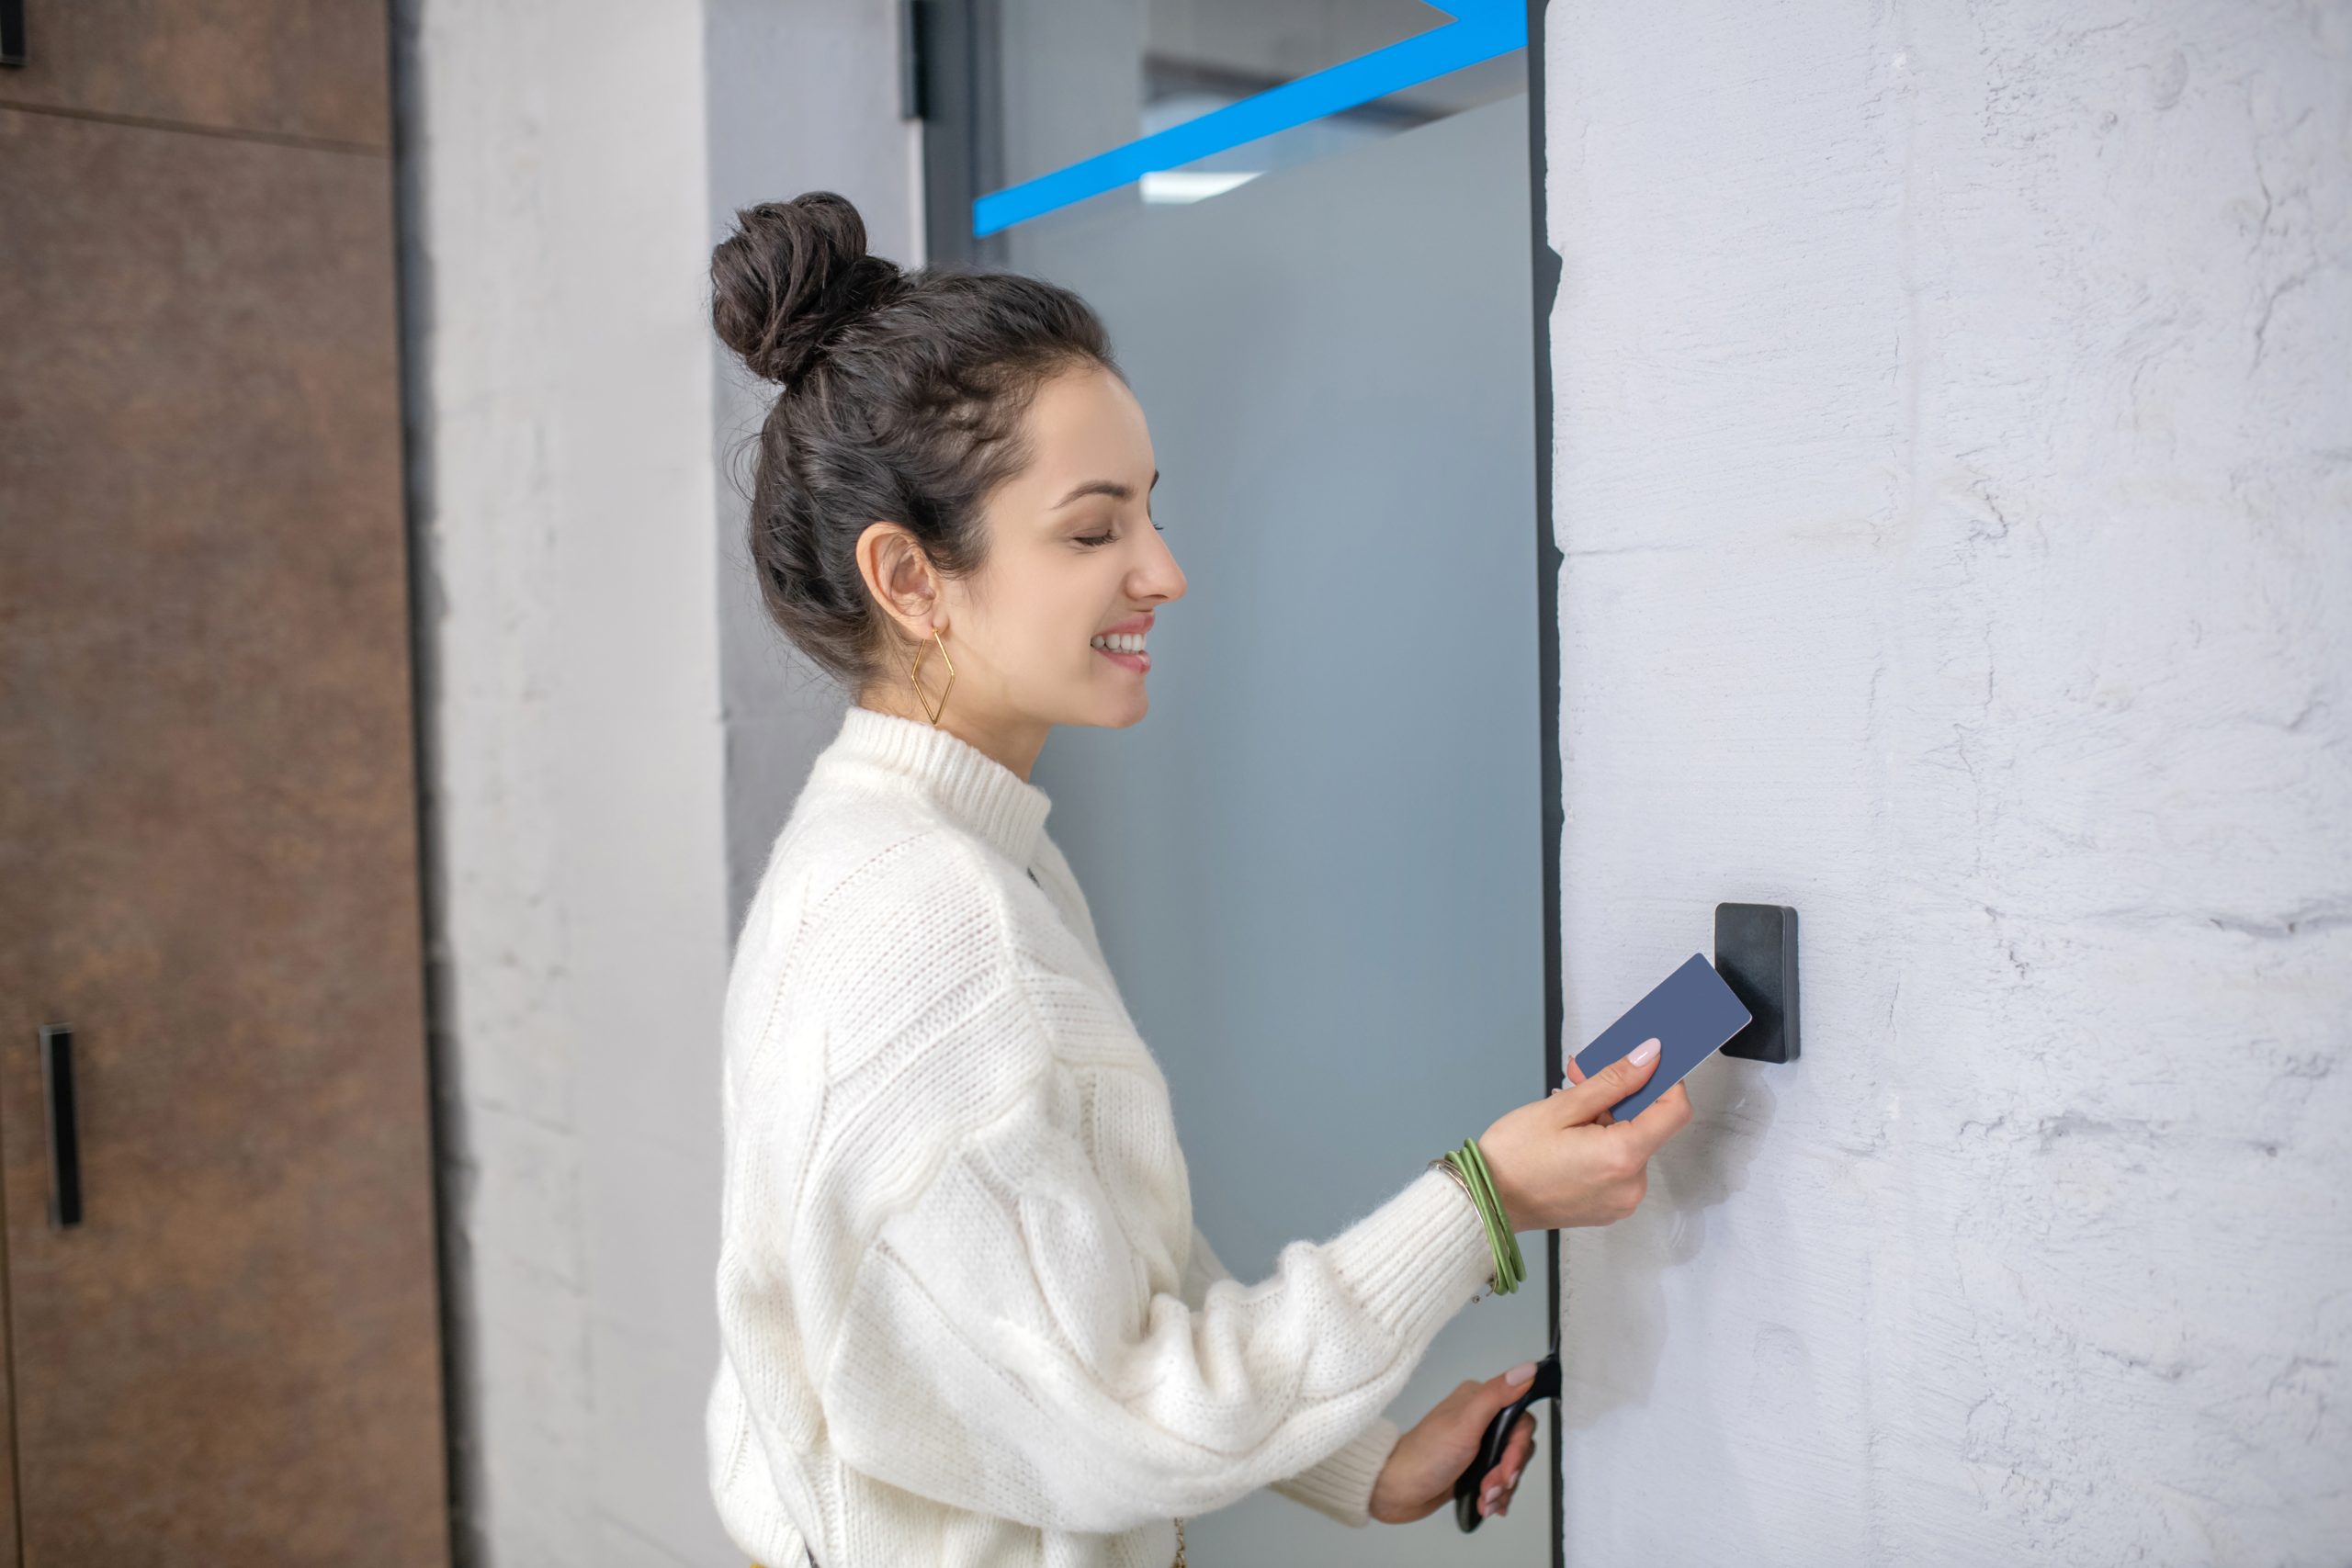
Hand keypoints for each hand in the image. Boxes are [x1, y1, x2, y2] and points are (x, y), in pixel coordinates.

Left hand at [1367, 1364, 1541, 1524]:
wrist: (1397, 1490)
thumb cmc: (1424, 1456)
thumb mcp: (1465, 1423)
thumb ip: (1497, 1395)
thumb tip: (1527, 1369)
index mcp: (1479, 1401)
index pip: (1521, 1419)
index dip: (1517, 1447)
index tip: (1505, 1465)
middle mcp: (1480, 1420)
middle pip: (1518, 1446)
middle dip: (1507, 1473)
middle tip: (1489, 1485)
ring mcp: (1477, 1446)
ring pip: (1510, 1467)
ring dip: (1500, 1489)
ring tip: (1482, 1497)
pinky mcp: (1474, 1468)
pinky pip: (1500, 1482)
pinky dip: (1495, 1496)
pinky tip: (1484, 1504)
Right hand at [1473, 1039, 1693, 1231]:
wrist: (1486, 1202)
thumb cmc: (1512, 1159)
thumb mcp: (1560, 1108)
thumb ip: (1612, 1081)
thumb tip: (1647, 1058)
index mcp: (1622, 1157)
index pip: (1675, 1110)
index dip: (1666, 1080)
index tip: (1648, 1062)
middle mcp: (1630, 1185)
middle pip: (1648, 1125)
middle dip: (1620, 1096)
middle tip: (1581, 1078)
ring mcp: (1621, 1200)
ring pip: (1631, 1142)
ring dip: (1607, 1118)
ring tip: (1567, 1108)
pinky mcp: (1610, 1206)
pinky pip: (1619, 1164)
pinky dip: (1602, 1143)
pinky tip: (1571, 1133)